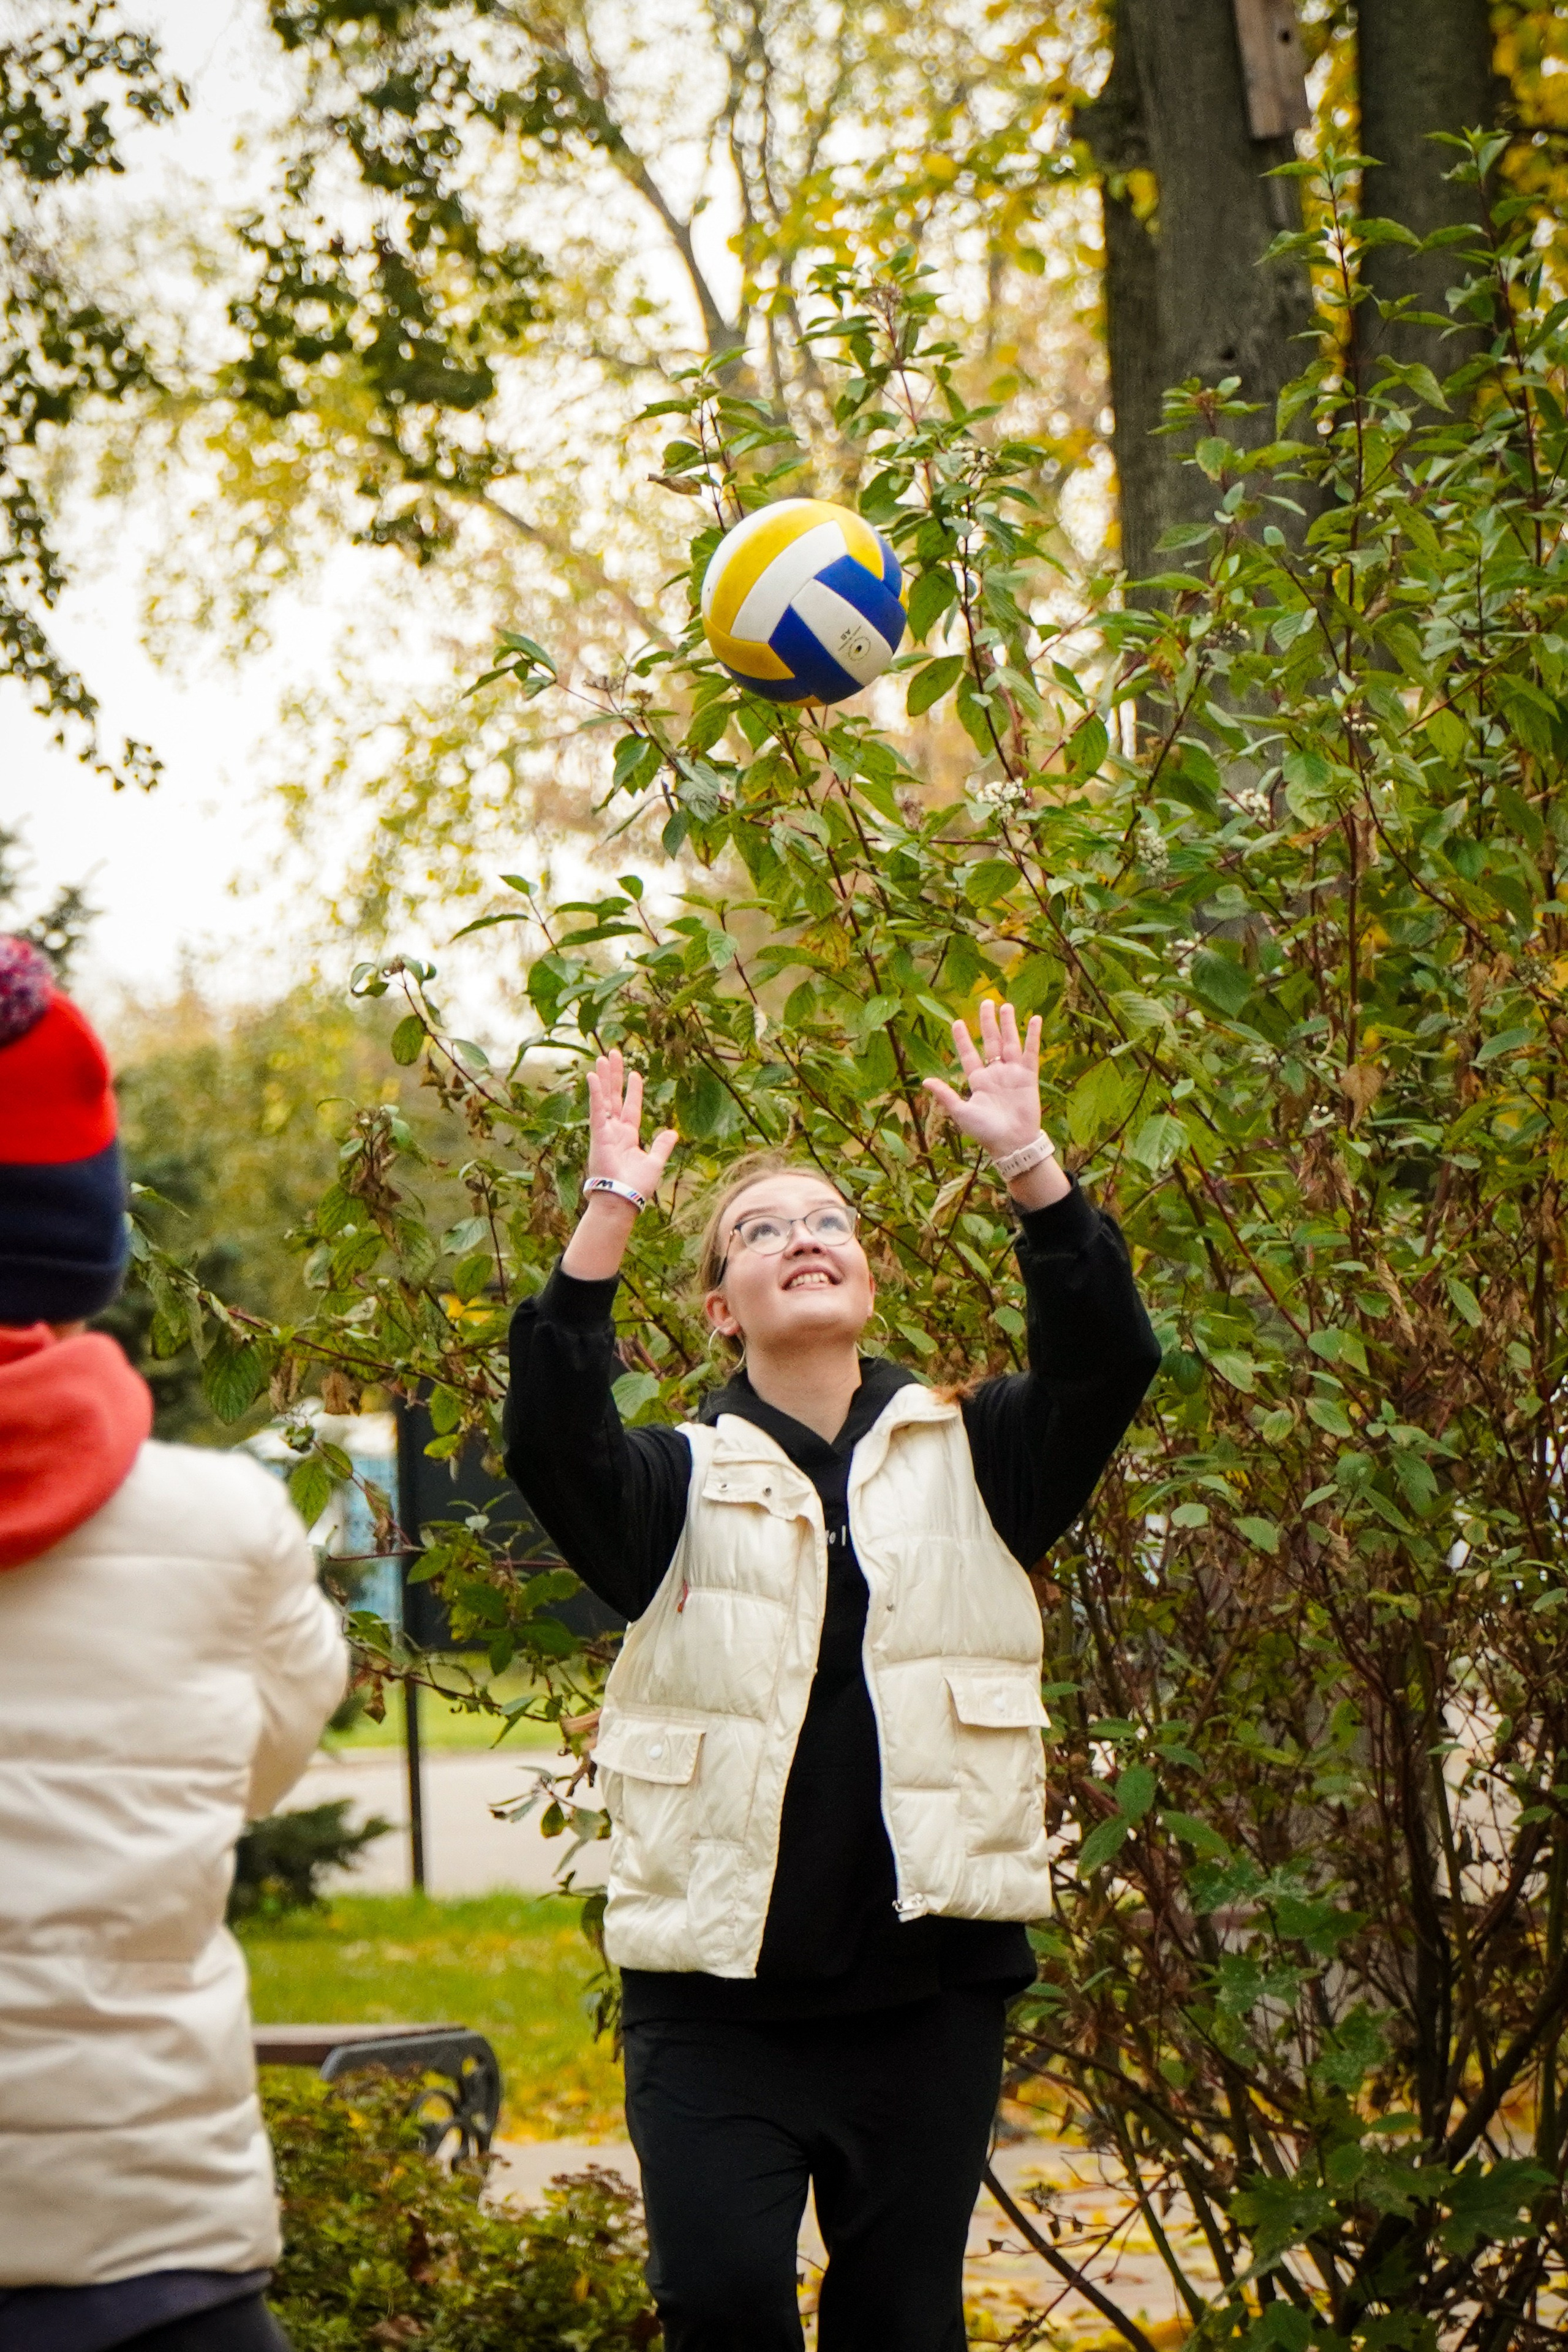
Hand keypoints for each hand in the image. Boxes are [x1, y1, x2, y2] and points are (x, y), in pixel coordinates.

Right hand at [585, 1049, 677, 1199]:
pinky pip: (597, 1110)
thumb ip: (662, 1146)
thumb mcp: (654, 1163)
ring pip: (605, 1098)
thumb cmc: (636, 1187)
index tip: (634, 1073)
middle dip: (614, 1076)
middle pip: (615, 1097)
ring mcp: (605, 1131)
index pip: (631, 1108)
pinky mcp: (598, 1134)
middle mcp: (615, 1131)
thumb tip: (673, 1132)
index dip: (633, 1090)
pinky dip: (595, 1093)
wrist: (623, 1200)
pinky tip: (594, 1076)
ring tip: (603, 1057)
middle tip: (613, 1054)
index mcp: (628, 1137)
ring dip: (604, 1077)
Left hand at [924, 998, 1043, 1158]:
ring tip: (1006, 1005)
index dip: (962, 1039)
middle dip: (987, 1023)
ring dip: (1008, 1024)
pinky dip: (1033, 1036)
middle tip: (986, 1002)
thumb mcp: (961, 1112)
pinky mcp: (1028, 1076)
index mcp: (978, 1081)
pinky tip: (1035, 1019)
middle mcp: (995, 1073)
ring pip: (1010, 1042)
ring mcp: (1012, 1073)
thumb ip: (946, 1095)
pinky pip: (1031, 1052)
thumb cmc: (985, 1131)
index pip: (969, 1054)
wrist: (1012, 1143)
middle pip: (990, 1042)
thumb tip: (925, 1081)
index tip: (957, 1022)